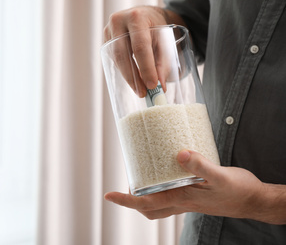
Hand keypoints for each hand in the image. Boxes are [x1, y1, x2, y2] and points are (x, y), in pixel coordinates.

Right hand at [103, 6, 185, 96]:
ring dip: (128, 77)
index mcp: (136, 17)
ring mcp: (108, 31)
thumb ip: (162, 62)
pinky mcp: (105, 40)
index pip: (140, 46)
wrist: (144, 15)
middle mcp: (119, 21)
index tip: (152, 85)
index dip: (146, 67)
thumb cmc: (156, 26)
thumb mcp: (164, 40)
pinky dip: (124, 71)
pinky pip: (114, 59)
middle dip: (133, 77)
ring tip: (140, 90)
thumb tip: (161, 87)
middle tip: (143, 93)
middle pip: (123, 55)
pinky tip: (133, 80)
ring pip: (117, 59)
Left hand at [104, 150, 268, 221]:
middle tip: (125, 181)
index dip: (125, 200)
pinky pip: (168, 196)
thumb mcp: (220, 176)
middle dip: (131, 198)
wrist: (253, 200)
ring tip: (139, 175)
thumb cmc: (238, 191)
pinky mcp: (192, 195)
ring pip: (156, 204)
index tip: (108, 195)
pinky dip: (159, 188)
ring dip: (144, 194)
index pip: (145, 203)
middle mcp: (180, 203)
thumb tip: (180, 153)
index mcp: (182, 199)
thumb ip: (200, 165)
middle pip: (147, 207)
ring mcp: (186, 201)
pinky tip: (163, 172)